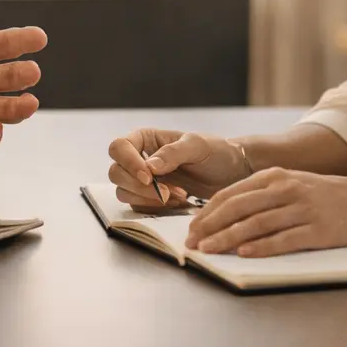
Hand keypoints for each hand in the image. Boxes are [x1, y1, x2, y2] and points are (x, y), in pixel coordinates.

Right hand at [106, 129, 252, 208]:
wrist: (230, 174)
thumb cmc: (215, 153)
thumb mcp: (197, 146)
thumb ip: (172, 153)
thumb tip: (149, 166)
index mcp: (144, 138)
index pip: (119, 147)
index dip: (129, 163)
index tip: (150, 177)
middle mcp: (138, 157)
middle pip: (116, 172)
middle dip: (137, 186)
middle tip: (166, 193)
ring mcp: (141, 179)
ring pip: (123, 192)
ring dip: (146, 199)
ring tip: (175, 196)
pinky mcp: (148, 197)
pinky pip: (137, 206)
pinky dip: (153, 208)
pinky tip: (177, 201)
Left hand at [184, 168, 346, 256]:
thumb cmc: (324, 195)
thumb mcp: (290, 183)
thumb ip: (260, 195)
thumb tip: (224, 213)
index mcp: (274, 176)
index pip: (231, 194)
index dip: (207, 212)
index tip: (190, 228)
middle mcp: (285, 189)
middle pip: (238, 208)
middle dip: (210, 226)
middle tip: (192, 242)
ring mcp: (301, 209)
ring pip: (256, 224)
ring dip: (228, 238)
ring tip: (209, 250)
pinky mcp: (318, 229)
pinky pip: (283, 239)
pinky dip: (262, 247)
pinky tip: (244, 253)